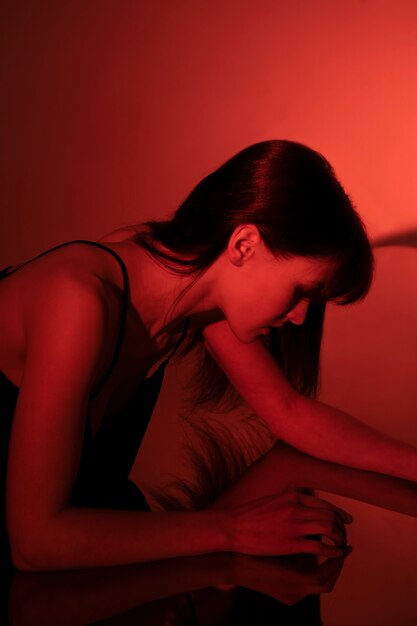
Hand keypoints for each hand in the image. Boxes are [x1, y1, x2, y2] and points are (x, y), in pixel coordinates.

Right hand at [228, 489, 351, 557]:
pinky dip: (331, 550)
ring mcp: (293, 525)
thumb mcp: (273, 500)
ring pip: (328, 529)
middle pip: (330, 516)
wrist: (231, 527)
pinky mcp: (290, 543)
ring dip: (339, 538)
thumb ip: (290, 501)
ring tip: (341, 545)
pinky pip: (319, 546)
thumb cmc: (249, 515)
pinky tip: (335, 554)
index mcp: (292, 496)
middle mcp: (295, 508)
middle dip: (341, 526)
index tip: (347, 520)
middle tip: (345, 534)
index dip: (339, 513)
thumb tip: (305, 505)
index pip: (324, 504)